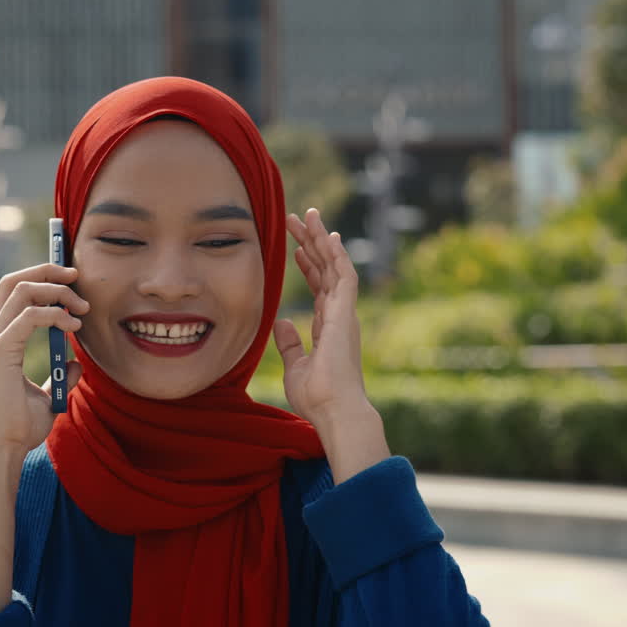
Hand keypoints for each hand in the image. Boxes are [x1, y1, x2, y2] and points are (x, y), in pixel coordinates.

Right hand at [0, 263, 87, 462]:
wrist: (1, 449)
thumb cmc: (18, 428)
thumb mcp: (47, 397)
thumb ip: (60, 377)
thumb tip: (76, 363)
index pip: (14, 292)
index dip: (41, 277)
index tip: (71, 281)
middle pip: (14, 281)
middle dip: (47, 270)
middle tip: (77, 276)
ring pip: (21, 291)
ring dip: (57, 292)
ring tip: (82, 308)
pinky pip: (28, 317)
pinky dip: (54, 315)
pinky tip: (73, 327)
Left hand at [272, 208, 369, 432]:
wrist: (333, 410)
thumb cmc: (317, 396)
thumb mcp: (295, 365)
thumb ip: (290, 343)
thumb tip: (281, 323)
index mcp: (328, 327)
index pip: (319, 287)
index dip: (309, 265)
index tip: (298, 247)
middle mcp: (339, 316)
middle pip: (325, 270)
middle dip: (312, 243)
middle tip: (299, 219)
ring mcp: (344, 313)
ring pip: (334, 266)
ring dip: (321, 240)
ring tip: (309, 216)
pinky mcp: (346, 314)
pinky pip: (344, 276)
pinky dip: (337, 255)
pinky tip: (328, 236)